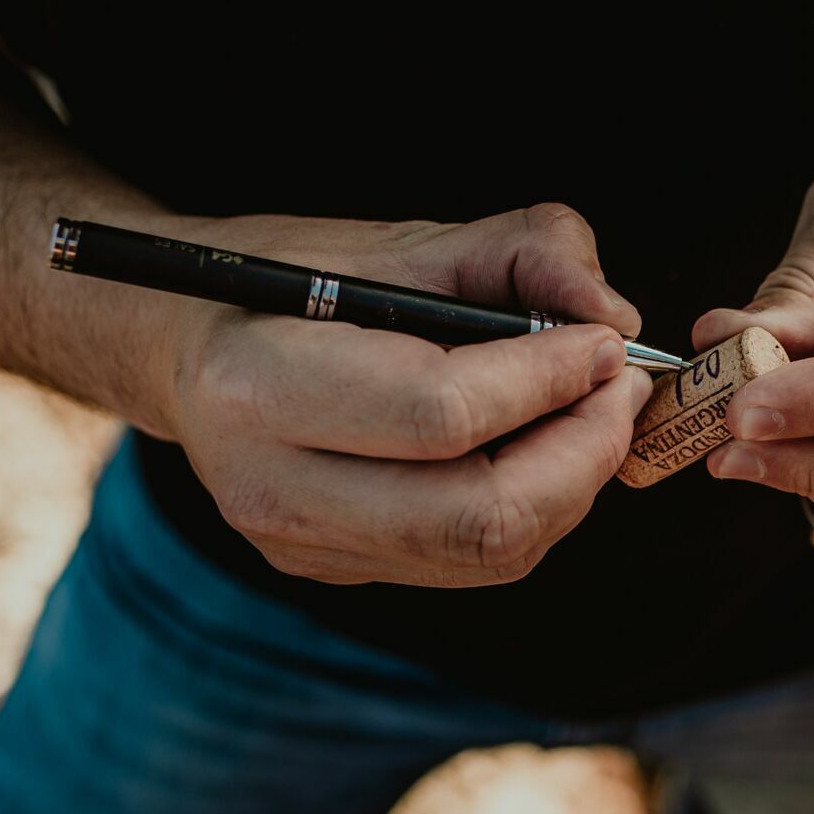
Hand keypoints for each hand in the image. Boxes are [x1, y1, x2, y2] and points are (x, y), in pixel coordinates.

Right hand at [150, 204, 654, 586]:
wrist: (191, 350)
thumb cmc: (302, 281)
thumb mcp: (407, 241)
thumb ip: (526, 252)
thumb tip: (617, 316)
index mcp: (262, 387)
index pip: (441, 413)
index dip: (547, 380)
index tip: (605, 342)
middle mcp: (273, 489)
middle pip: (479, 515)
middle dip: (582, 453)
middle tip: (622, 389)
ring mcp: (304, 547)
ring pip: (488, 553)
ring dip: (572, 486)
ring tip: (594, 415)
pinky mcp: (338, 572)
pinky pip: (472, 563)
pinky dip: (536, 508)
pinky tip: (546, 451)